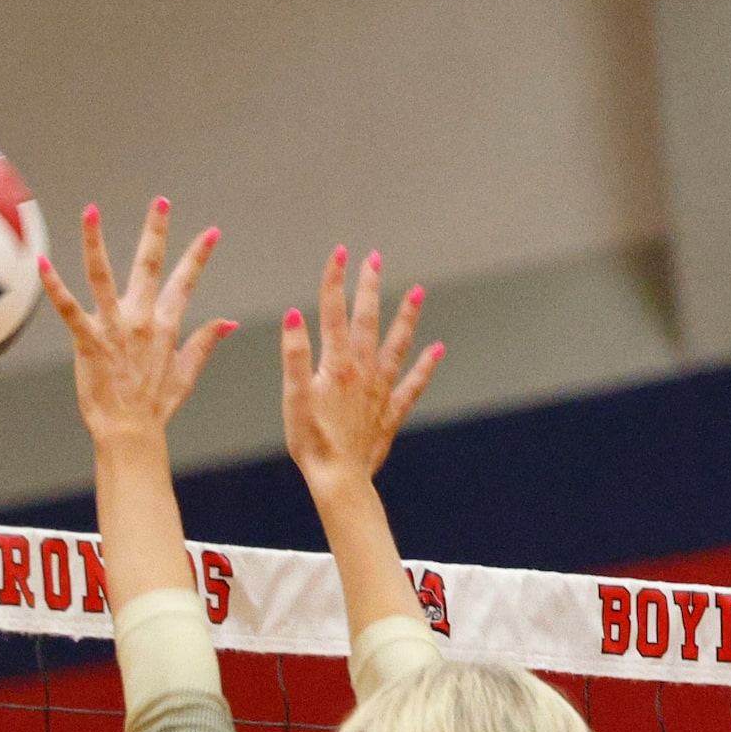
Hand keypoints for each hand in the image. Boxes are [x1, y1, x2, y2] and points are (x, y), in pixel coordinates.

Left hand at [37, 199, 235, 449]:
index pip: (185, 283)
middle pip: (148, 266)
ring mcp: (114, 329)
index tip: (211, 232)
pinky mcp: (89, 342)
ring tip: (91, 211)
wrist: (130, 433)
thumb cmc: (154, 407)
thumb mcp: (187, 374)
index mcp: (165, 327)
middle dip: (156, 231)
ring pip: (103, 276)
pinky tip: (43, 264)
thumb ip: (206, 343)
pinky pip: (70, 310)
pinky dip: (56, 287)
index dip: (198, 256)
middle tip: (160, 201)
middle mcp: (141, 321)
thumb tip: (229, 323)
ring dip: (95, 241)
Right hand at [282, 247, 443, 488]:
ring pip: (396, 345)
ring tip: (417, 291)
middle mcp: (363, 371)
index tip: (339, 252)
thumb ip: (294, 354)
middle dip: (369, 287)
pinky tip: (438, 349)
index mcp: (337, 364)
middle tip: (375, 258)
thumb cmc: (311, 441)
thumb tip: (293, 315)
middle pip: (367, 320)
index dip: (335, 280)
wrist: (339, 479)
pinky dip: (425, 366)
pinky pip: (412, 384)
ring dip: (406, 317)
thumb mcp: (293, 396)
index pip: (333, 313)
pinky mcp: (390, 412)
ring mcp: (380, 390)